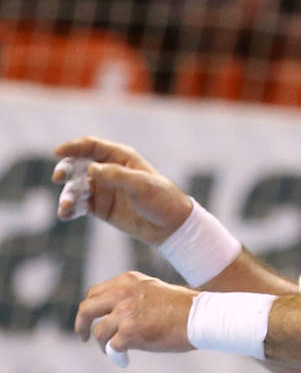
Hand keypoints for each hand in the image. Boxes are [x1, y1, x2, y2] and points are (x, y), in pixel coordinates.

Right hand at [53, 137, 191, 243]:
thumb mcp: (142, 185)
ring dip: (67, 195)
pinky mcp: (100, 207)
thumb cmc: (162, 199)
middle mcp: (107, 170)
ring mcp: (102, 189)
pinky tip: (65, 214)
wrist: (171, 226)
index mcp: (120, 157)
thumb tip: (90, 169)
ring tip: (66, 206)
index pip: (91, 146)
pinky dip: (70, 209)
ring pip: (76, 187)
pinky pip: (79, 205)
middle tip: (58, 177)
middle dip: (65, 169)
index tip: (58, 153)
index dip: (73, 147)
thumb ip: (116, 175)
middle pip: (78, 165)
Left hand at [76, 272, 196, 356]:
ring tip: (110, 351)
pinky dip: (116, 356)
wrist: (201, 317)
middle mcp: (121, 294)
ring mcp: (124, 314)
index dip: (90, 308)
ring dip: (102, 344)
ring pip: (99, 332)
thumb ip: (133, 296)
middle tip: (84, 336)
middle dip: (81, 324)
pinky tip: (124, 360)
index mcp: (127, 281)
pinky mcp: (129, 333)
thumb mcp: (154, 290)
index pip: (95, 293)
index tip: (91, 319)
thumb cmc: (185, 307)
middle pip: (87, 309)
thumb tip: (118, 314)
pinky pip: (112, 348)